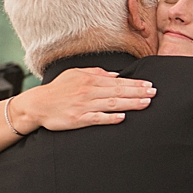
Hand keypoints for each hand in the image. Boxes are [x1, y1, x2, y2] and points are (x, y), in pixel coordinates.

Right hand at [15, 68, 155, 132]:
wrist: (38, 104)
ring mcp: (84, 105)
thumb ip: (97, 73)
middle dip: (138, 92)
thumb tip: (116, 75)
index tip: (149, 85)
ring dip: (130, 103)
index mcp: (89, 80)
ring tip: (145, 103)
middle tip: (154, 93)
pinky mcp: (78, 119)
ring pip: (111, 104)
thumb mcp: (75, 74)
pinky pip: (97, 118)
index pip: (118, 82)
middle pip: (118, 91)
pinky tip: (122, 117)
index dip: (135, 83)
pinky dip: (110, 117)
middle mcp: (89, 91)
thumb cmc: (58, 90)